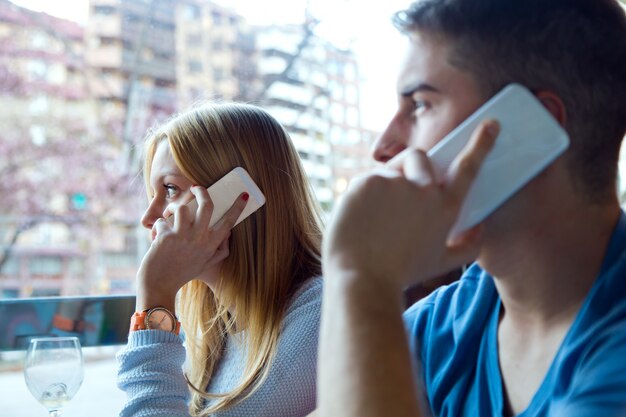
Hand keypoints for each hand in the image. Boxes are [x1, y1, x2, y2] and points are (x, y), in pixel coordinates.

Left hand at [135, 187, 248, 310]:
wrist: (158, 286)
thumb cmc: (182, 273)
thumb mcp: (205, 263)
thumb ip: (219, 250)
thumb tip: (228, 232)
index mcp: (211, 245)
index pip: (228, 222)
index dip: (237, 207)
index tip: (243, 195)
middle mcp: (200, 240)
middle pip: (207, 205)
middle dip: (202, 191)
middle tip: (196, 187)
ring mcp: (183, 237)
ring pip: (182, 209)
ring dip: (174, 212)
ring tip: (170, 222)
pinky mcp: (166, 237)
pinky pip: (162, 220)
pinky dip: (158, 227)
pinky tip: (157, 238)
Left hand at [322, 120, 498, 291]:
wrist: (362, 279)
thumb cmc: (401, 273)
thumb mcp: (441, 263)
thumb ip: (469, 246)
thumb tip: (481, 228)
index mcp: (445, 208)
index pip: (467, 167)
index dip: (481, 144)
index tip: (490, 124)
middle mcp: (423, 191)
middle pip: (421, 158)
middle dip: (411, 167)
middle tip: (397, 196)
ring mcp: (394, 183)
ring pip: (390, 170)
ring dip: (385, 186)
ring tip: (375, 218)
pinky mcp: (367, 181)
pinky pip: (367, 179)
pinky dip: (363, 195)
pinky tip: (360, 218)